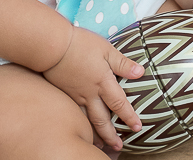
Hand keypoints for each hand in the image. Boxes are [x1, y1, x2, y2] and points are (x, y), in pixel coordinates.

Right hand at [41, 26, 144, 150]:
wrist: (52, 45)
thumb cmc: (80, 44)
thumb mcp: (106, 49)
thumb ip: (122, 63)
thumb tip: (140, 72)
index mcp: (103, 82)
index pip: (119, 104)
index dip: (129, 117)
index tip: (137, 127)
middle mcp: (90, 94)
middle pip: (102, 120)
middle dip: (111, 135)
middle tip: (118, 146)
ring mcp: (75, 96)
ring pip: (87, 120)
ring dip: (95, 134)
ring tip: (101, 144)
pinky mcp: (64, 94)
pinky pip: (75, 114)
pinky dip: (81, 124)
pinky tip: (82, 127)